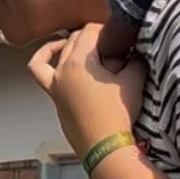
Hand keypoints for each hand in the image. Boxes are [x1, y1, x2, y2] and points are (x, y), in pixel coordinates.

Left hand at [28, 23, 146, 155]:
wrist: (106, 149)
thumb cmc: (118, 114)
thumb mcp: (133, 80)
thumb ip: (135, 60)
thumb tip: (135, 53)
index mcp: (78, 62)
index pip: (89, 31)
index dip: (106, 29)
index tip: (118, 36)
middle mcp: (61, 72)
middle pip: (72, 41)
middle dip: (90, 38)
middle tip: (108, 44)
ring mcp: (55, 88)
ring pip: (48, 58)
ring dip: (55, 48)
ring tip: (67, 45)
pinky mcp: (57, 103)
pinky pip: (44, 79)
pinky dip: (49, 69)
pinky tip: (61, 71)